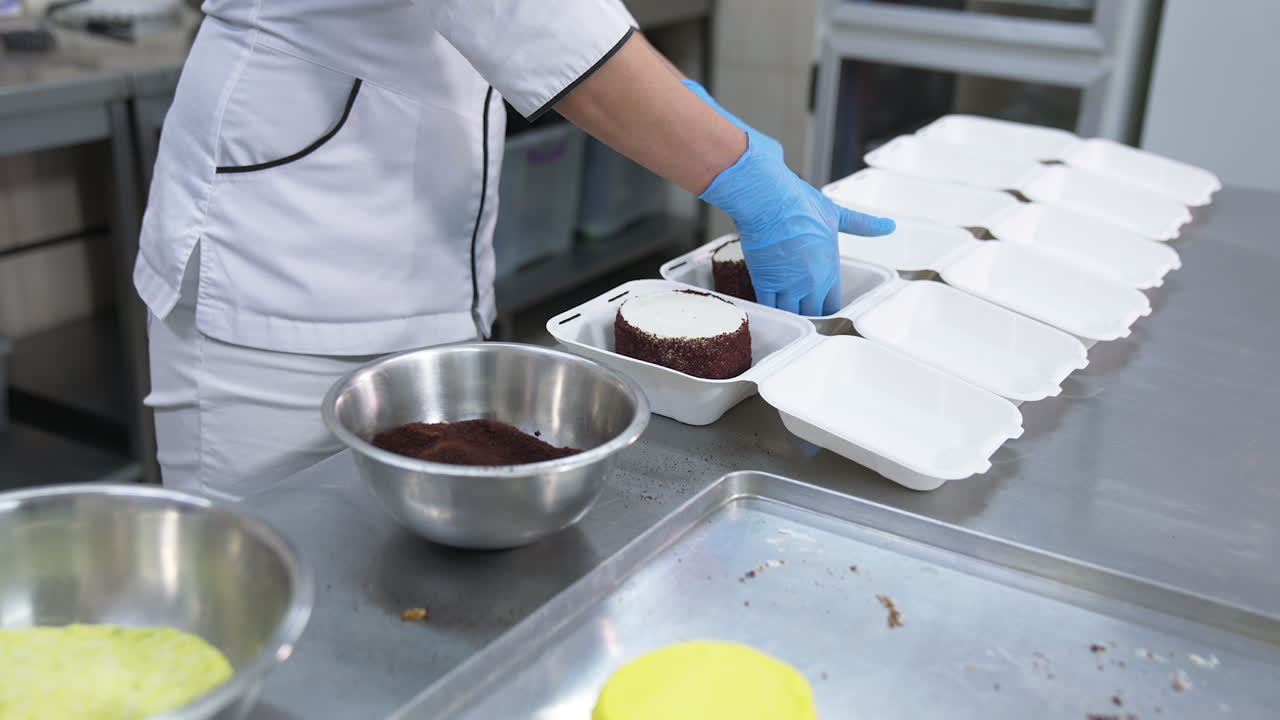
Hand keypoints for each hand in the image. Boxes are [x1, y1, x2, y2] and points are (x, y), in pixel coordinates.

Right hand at [696, 113, 894, 314]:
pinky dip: (768, 311)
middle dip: (806, 314)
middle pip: (813, 315)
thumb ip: (862, 225)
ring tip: (781, 311)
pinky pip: (769, 308)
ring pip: (791, 315)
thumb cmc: (798, 203)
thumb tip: (889, 226)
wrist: (770, 200)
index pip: (833, 304)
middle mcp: (812, 282)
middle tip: (797, 309)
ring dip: (787, 315)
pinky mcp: (765, 283)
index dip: (825, 307)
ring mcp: (788, 285)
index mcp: (830, 268)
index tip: (817, 306)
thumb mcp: (836, 214)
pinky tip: (765, 310)